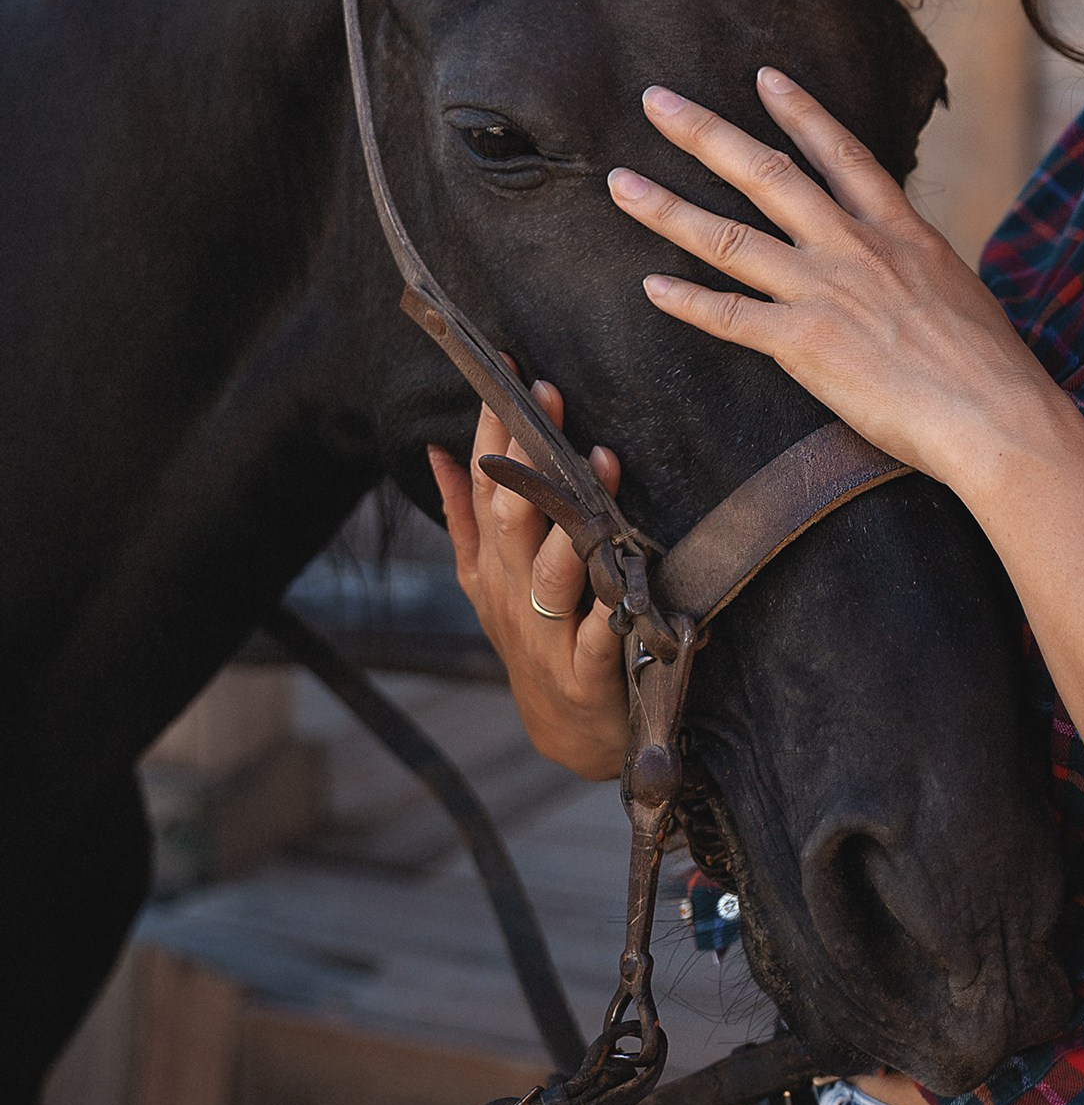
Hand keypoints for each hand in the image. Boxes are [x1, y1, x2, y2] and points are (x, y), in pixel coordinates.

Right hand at [429, 383, 629, 780]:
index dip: (495, 429)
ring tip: (596, 468)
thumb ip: (465, 516)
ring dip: (573, 520)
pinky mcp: (587, 674)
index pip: (488, 484)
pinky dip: (607, 611)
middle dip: (530, 455)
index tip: (509, 371)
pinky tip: (622, 577)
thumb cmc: (533, 637)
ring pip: (553, 571)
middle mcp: (513, 592)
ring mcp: (548, 634)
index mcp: (492, 564)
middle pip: (514, 517)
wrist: (567, 732)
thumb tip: (440, 451)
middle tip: (549, 397)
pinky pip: (597, 638)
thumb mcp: (488, 579)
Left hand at [606, 69, 1078, 491]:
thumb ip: (918, 268)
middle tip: (656, 101)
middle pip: (765, 174)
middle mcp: (854, 247)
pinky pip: (730, 317)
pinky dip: (687, 302)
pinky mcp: (805, 344)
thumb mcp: (959, 290)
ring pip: (729, 236)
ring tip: (621, 183)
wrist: (996, 414)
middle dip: (705, 132)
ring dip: (667, 208)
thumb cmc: (992, 368)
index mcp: (900, 230)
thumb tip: (909, 268)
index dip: (799, 111)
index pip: (841, 153)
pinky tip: (651, 288)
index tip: (764, 77)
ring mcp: (825, 291)